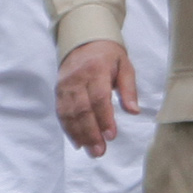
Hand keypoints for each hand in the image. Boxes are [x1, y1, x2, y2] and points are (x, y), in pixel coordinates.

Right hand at [57, 40, 139, 154]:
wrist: (83, 41)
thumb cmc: (108, 56)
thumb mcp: (125, 66)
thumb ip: (129, 89)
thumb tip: (134, 111)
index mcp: (96, 69)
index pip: (99, 97)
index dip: (104, 118)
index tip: (111, 136)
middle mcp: (78, 78)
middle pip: (82, 109)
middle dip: (91, 133)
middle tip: (100, 151)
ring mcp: (65, 85)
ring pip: (69, 113)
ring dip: (79, 135)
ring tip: (90, 151)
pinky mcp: (59, 91)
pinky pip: (61, 112)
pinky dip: (68, 129)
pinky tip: (77, 142)